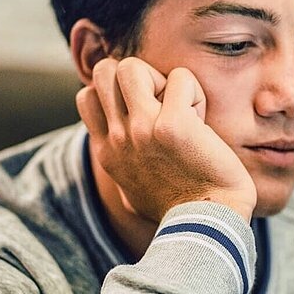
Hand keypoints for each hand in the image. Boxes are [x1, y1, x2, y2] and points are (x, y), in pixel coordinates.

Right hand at [76, 57, 256, 221]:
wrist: (205, 226)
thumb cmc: (178, 209)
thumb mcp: (134, 193)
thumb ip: (123, 172)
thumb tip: (118, 170)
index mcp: (108, 153)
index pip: (88, 96)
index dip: (116, 92)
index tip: (144, 112)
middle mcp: (118, 139)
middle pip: (104, 72)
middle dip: (135, 76)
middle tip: (162, 103)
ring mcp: (141, 131)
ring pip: (131, 67)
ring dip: (159, 78)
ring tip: (178, 106)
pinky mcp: (173, 126)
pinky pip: (181, 79)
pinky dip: (195, 93)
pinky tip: (202, 121)